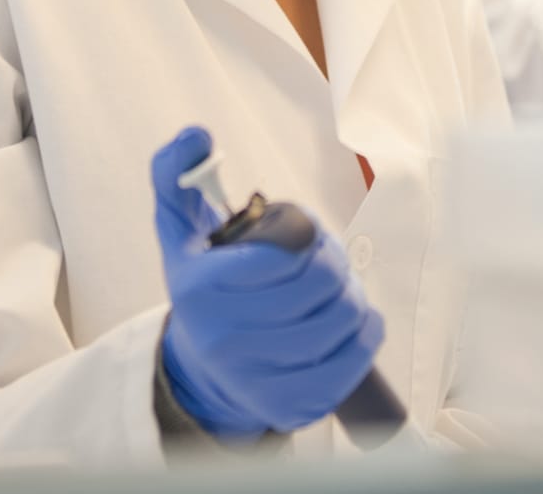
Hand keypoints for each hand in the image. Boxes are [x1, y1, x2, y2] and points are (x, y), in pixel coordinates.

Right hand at [151, 127, 383, 437]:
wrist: (201, 363)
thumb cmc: (204, 279)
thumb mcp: (180, 223)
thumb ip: (175, 170)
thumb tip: (196, 135)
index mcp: (200, 287)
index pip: (287, 251)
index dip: (308, 235)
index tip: (302, 235)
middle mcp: (224, 338)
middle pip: (323, 285)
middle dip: (333, 262)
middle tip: (324, 260)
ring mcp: (256, 378)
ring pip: (344, 321)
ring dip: (352, 296)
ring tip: (335, 291)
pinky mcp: (289, 407)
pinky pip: (354, 363)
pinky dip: (367, 334)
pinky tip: (355, 322)